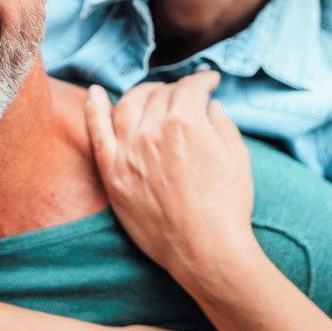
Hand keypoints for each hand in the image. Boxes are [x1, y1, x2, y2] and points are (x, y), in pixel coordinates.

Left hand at [84, 72, 254, 287]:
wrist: (205, 249)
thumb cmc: (227, 206)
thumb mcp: (237, 156)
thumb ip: (222, 123)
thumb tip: (210, 106)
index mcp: (185, 122)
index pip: (190, 87)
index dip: (203, 81)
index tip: (210, 83)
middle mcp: (152, 131)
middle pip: (159, 95)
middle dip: (176, 89)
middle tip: (185, 96)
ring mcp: (128, 152)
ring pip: (127, 105)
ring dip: (141, 94)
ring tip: (151, 95)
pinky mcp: (113, 174)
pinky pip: (96, 132)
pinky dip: (94, 108)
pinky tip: (95, 93)